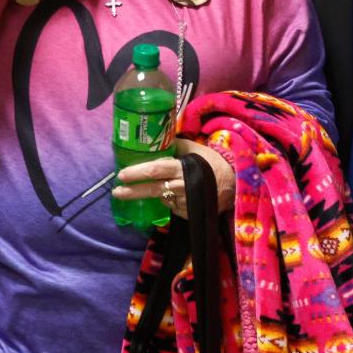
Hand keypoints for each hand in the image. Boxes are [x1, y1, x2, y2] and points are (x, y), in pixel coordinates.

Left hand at [111, 138, 234, 217]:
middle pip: (153, 189)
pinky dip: (168, 200)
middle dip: (133, 192)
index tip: (121, 175)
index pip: (156, 169)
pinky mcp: (188, 213)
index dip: (138, 172)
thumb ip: (176, 145)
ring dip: (152, 194)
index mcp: (182, 168)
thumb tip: (158, 138)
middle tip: (117, 192)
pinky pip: (172, 207)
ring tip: (143, 189)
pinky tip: (172, 194)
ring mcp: (185, 203)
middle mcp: (182, 187)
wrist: (235, 185)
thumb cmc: (213, 163)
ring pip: (161, 198)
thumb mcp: (196, 149)